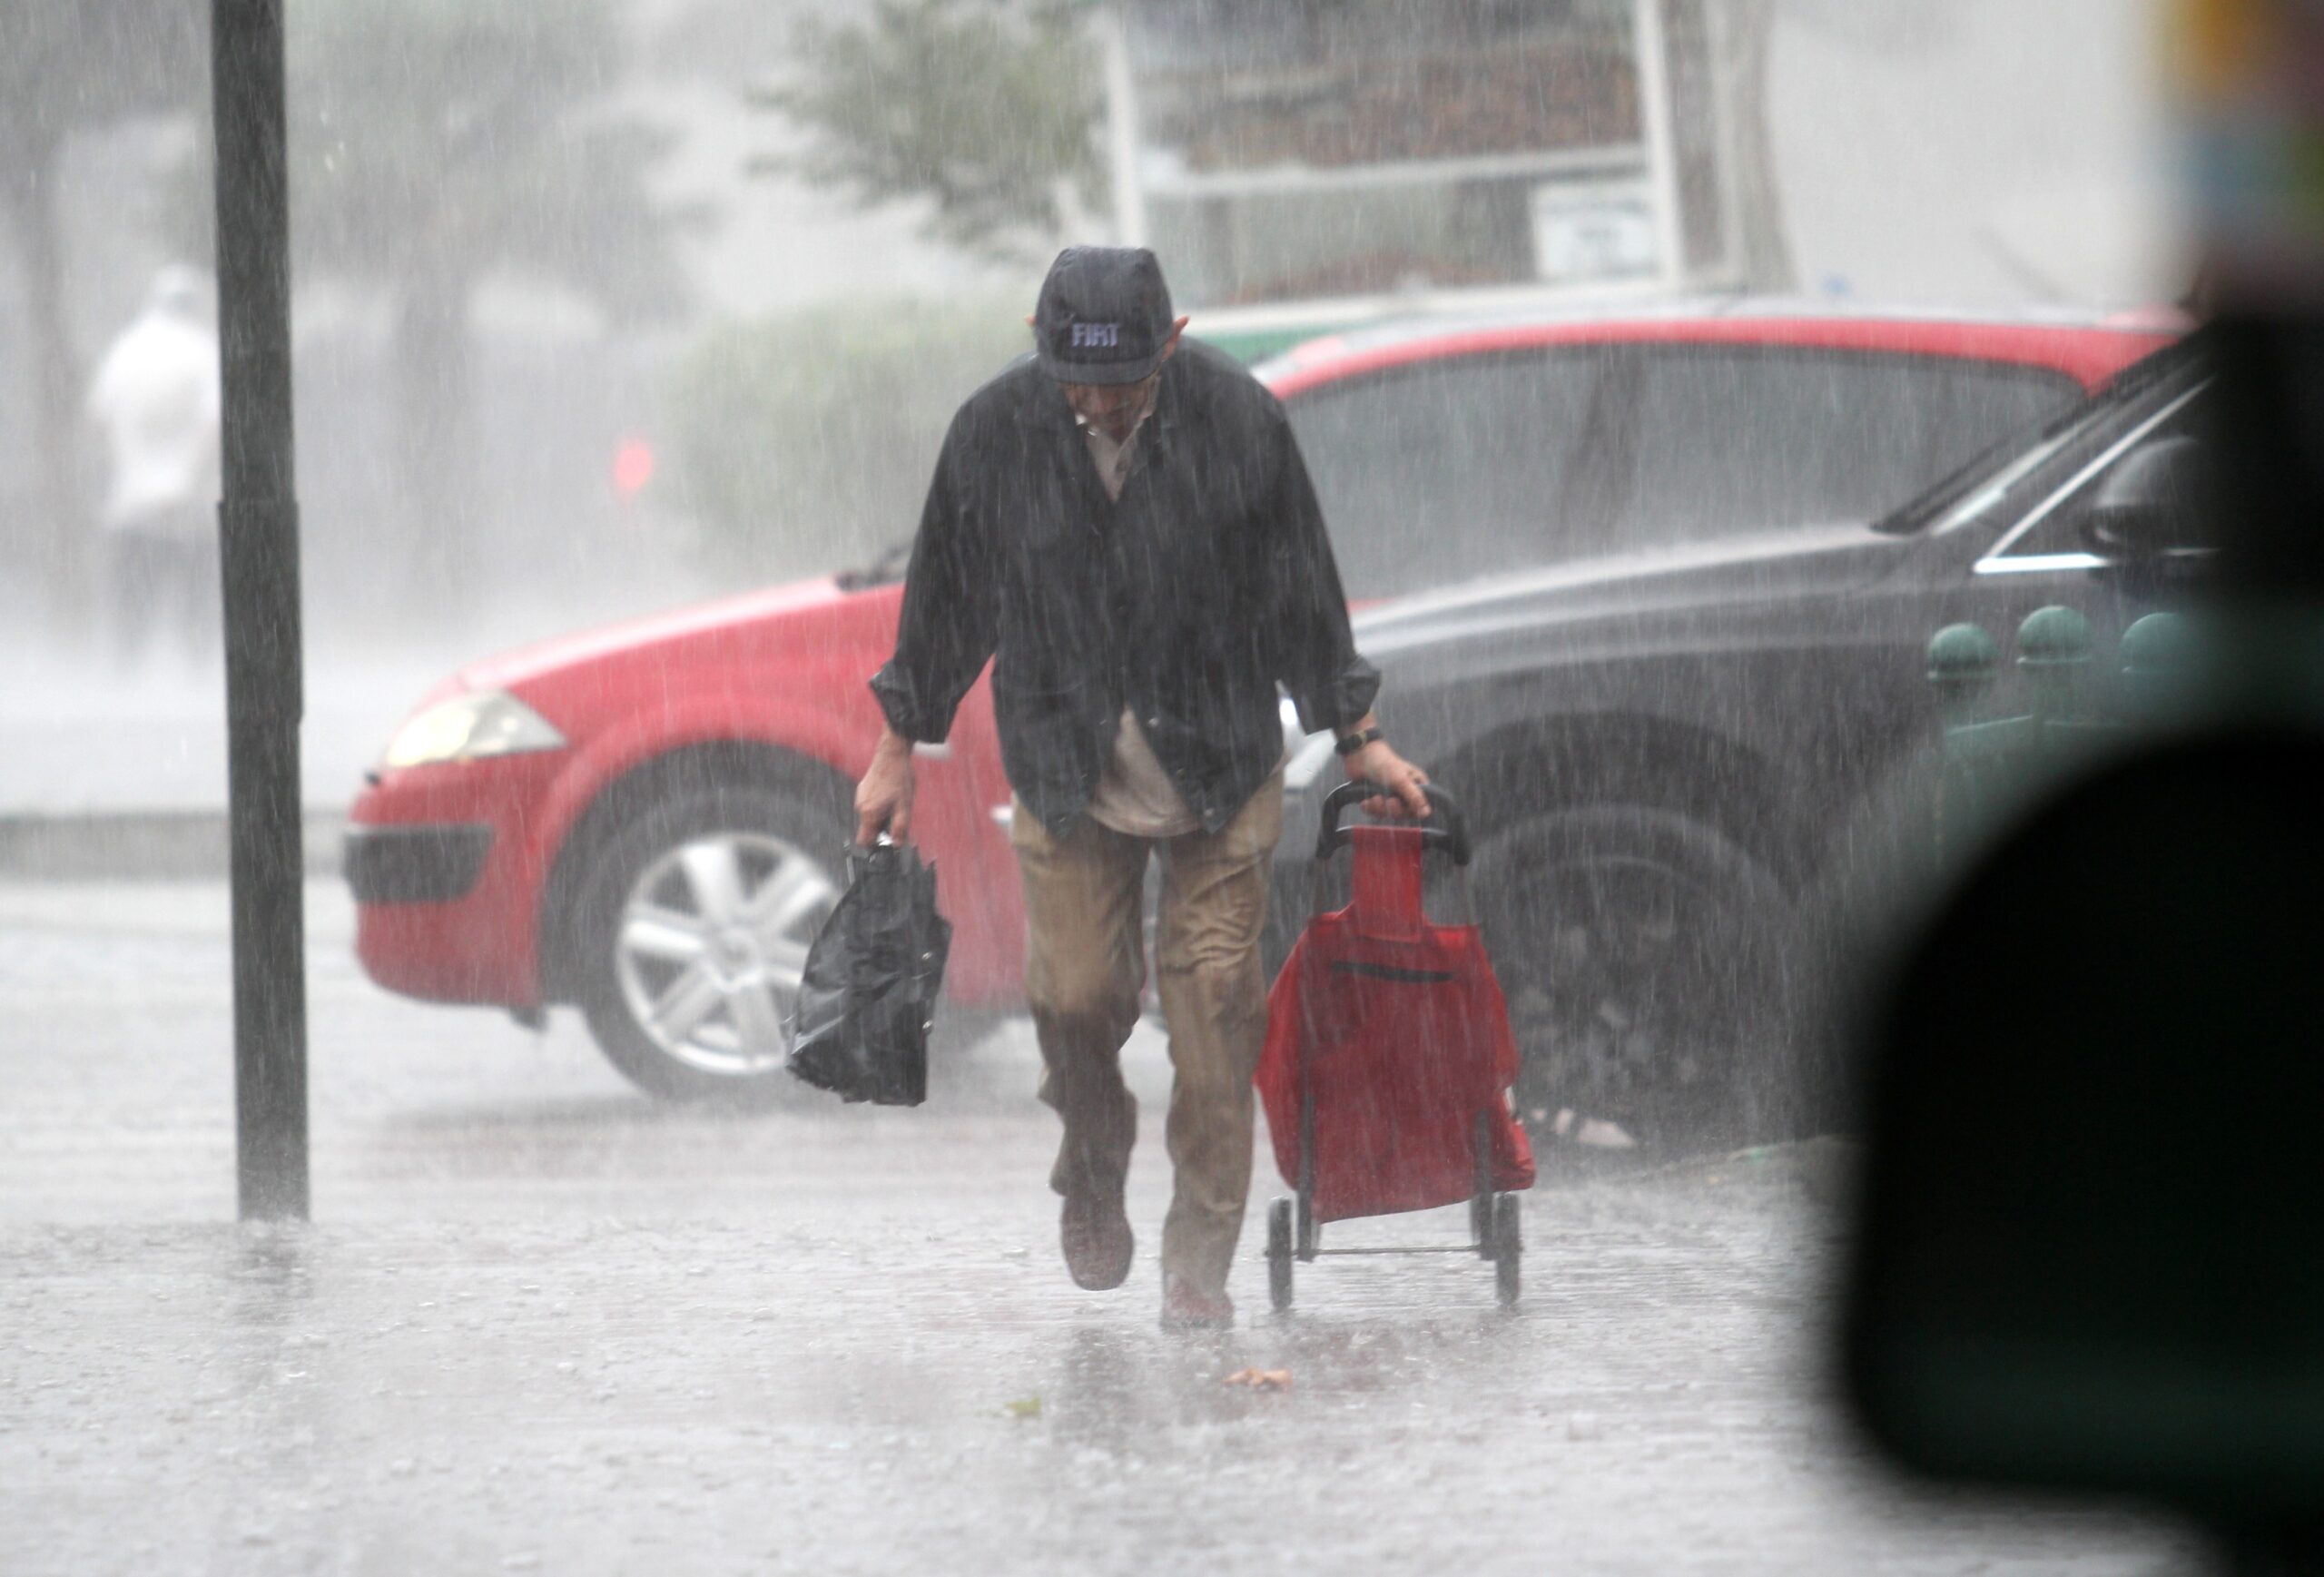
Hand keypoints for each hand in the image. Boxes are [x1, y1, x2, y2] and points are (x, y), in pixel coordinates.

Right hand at [855, 727, 915, 843]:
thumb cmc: (899, 779)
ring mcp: (860, 796)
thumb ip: (900, 828)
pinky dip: (879, 805)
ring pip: (870, 816)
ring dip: (882, 815)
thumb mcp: (905, 807)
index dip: (875, 845)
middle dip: (882, 827)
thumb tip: (897, 845)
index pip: (864, 841)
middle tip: (898, 818)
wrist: (892, 754)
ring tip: (896, 803)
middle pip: (868, 828)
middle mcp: (860, 806)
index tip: (887, 841)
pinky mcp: (863, 789)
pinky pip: (870, 804)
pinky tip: (891, 795)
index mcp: (869, 813)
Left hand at [1347, 739, 1429, 819]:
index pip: (1421, 807)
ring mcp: (1389, 796)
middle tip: (1389, 801)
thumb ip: (1414, 797)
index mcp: (1416, 786)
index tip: (1405, 808)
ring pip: (1388, 813)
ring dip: (1380, 808)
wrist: (1360, 755)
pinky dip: (1370, 808)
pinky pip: (1375, 812)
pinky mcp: (1375, 799)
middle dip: (1395, 809)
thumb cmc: (1384, 763)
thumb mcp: (1401, 780)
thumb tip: (1426, 812)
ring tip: (1375, 798)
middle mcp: (1404, 792)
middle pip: (1404, 813)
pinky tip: (1366, 802)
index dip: (1413, 811)